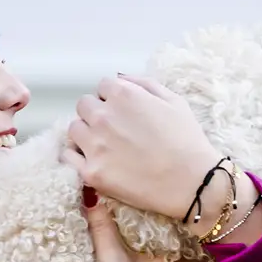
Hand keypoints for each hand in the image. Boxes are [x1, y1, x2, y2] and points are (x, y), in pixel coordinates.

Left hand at [61, 75, 224, 224]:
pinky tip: (93, 160)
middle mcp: (103, 116)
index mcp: (122, 95)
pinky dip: (77, 157)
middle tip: (115, 131)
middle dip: (97, 114)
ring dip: (86, 134)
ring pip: (74, 129)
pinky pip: (69, 157)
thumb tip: (120, 79)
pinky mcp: (91, 172)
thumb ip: (143, 83)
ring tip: (105, 146)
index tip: (124, 113)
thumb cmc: (188, 140)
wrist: (193, 182)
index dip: (113, 99)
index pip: (102, 87)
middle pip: (84, 106)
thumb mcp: (173, 100)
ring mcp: (95, 145)